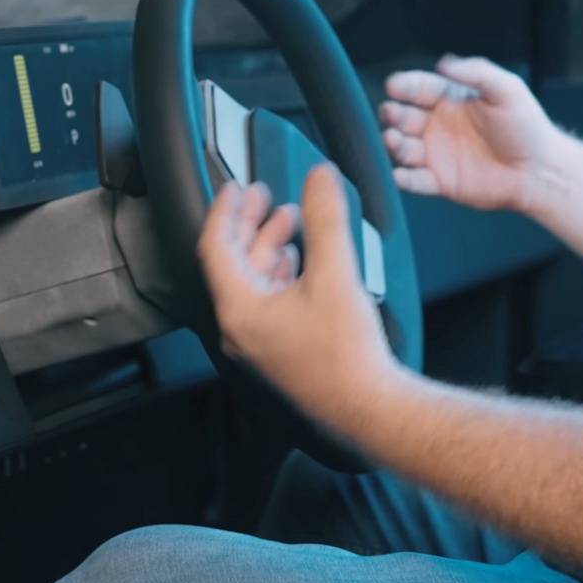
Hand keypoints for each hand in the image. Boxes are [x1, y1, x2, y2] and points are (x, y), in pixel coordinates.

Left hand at [196, 166, 401, 428]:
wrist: (366, 405)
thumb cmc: (345, 353)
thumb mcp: (335, 274)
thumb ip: (325, 219)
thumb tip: (319, 177)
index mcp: (239, 308)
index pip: (216, 247)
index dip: (225, 211)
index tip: (235, 188)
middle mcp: (239, 327)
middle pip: (232, 263)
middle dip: (249, 224)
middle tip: (264, 196)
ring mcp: (256, 341)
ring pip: (250, 282)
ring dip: (267, 247)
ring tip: (290, 221)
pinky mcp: (275, 349)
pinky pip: (265, 301)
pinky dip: (277, 273)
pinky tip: (299, 262)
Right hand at [379, 55, 558, 213]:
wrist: (541, 170)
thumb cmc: (527, 127)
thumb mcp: (507, 89)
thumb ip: (477, 72)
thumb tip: (444, 63)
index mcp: (451, 99)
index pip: (419, 88)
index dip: (405, 86)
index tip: (394, 85)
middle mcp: (438, 125)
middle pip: (403, 116)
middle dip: (393, 113)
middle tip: (391, 113)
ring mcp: (437, 154)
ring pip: (403, 148)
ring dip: (393, 144)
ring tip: (393, 140)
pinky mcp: (441, 182)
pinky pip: (414, 181)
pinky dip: (402, 179)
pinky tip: (398, 174)